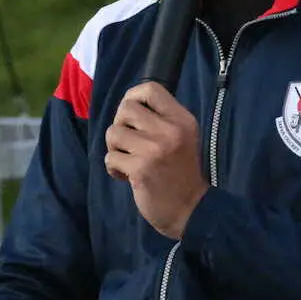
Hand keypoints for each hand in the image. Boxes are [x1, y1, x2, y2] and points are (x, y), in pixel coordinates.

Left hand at [104, 81, 208, 238]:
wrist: (190, 210)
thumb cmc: (182, 171)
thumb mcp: (182, 137)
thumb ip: (162, 119)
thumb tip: (128, 105)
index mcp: (182, 119)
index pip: (150, 89)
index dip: (133, 97)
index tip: (131, 115)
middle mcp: (169, 130)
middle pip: (126, 108)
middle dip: (120, 125)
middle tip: (129, 142)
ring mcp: (154, 150)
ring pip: (113, 132)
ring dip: (115, 148)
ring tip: (128, 159)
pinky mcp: (140, 169)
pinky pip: (110, 157)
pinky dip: (113, 167)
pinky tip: (125, 176)